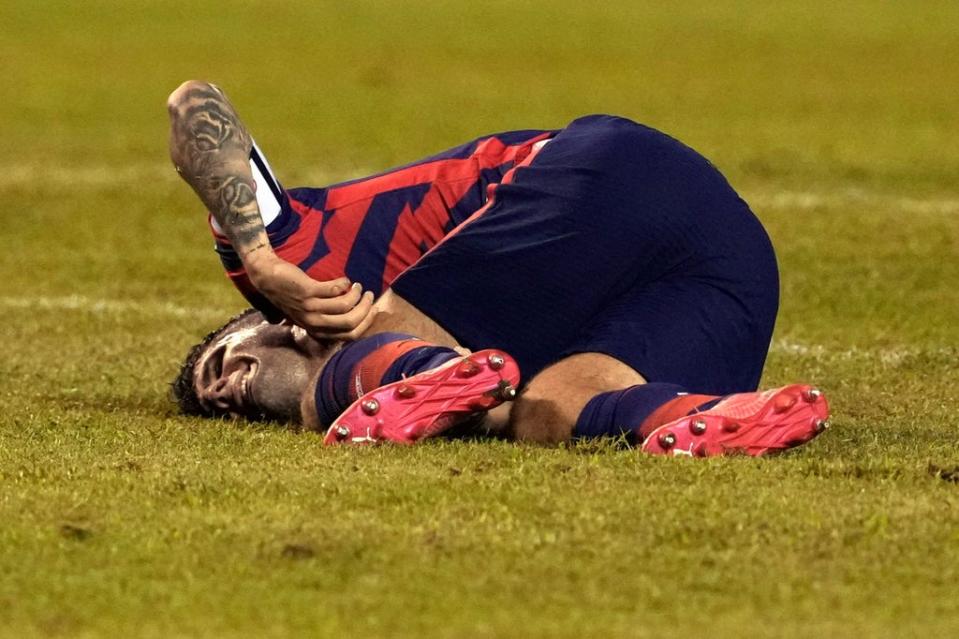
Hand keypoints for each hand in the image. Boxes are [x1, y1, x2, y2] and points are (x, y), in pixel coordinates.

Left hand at [246, 252, 375, 339]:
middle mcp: (313, 322)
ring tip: (358, 286)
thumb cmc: (289, 295)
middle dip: (366, 309)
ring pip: (345, 305)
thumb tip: (354, 319)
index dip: (366, 323)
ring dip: (357, 294)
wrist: (266, 278)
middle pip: (350, 322)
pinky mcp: (308, 292)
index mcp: (316, 330)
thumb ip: (325, 321)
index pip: (349, 335)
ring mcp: (310, 307)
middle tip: (369, 296)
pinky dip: (344, 283)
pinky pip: (335, 289)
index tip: (373, 310)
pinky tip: (344, 280)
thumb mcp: (306, 314)